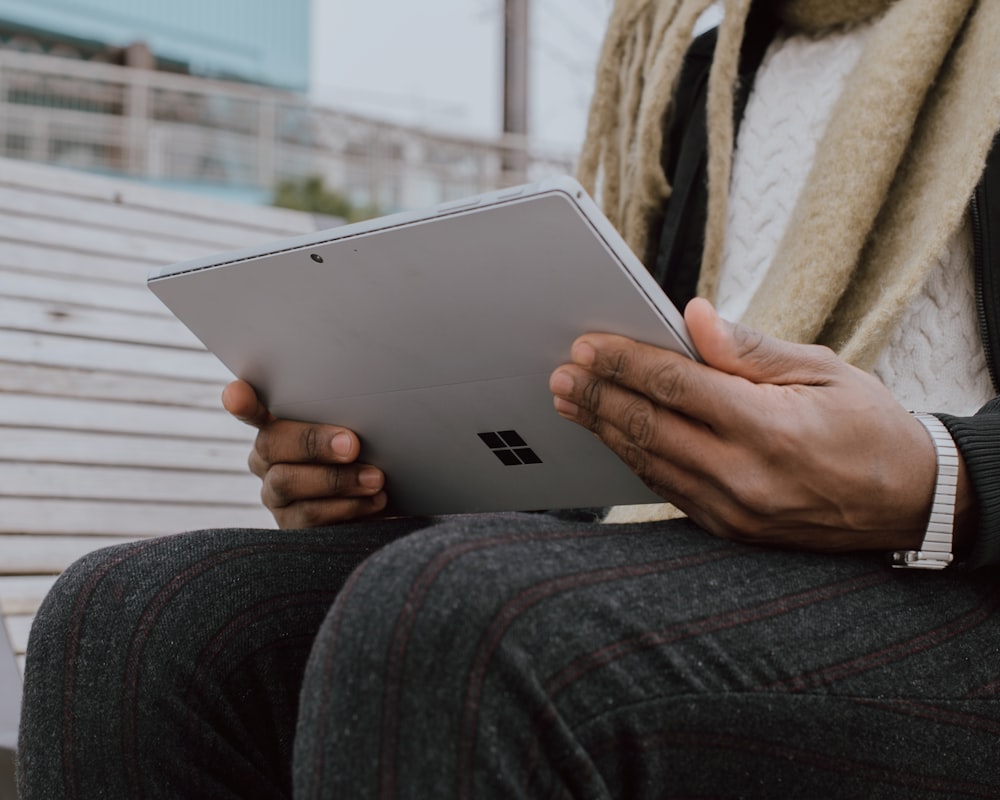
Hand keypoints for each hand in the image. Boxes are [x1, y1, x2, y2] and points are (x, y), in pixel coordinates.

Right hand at [222, 380, 386, 527]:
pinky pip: (309, 514)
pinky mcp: (291, 527)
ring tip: (375, 479)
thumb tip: (352, 425)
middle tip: (351, 445)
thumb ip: (345, 423)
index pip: (251, 410)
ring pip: (288, 482)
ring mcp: (275, 495)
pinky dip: (347, 506)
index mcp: (278, 428)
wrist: (381, 505)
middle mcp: (267, 461)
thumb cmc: (366, 459)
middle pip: (271, 444)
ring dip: (336, 480)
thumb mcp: (356, 436)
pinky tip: (374, 500)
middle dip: (313, 443)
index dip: (242, 402)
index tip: (236, 395)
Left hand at [549, 298, 974, 552]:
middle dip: (598, 397)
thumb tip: (693, 316)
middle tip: (561, 374)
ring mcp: (733, 510)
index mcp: (769, 428)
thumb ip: (749, 349)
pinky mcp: (729, 529)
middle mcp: (744, 476)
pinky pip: (667, 490)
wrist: (909, 503)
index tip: (589, 344)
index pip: (676, 386)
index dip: (625, 362)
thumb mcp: (823, 370)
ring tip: (570, 402)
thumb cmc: (870, 426)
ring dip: (605, 429)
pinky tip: (613, 435)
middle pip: (650, 427)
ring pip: (650, 463)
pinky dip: (636, 459)